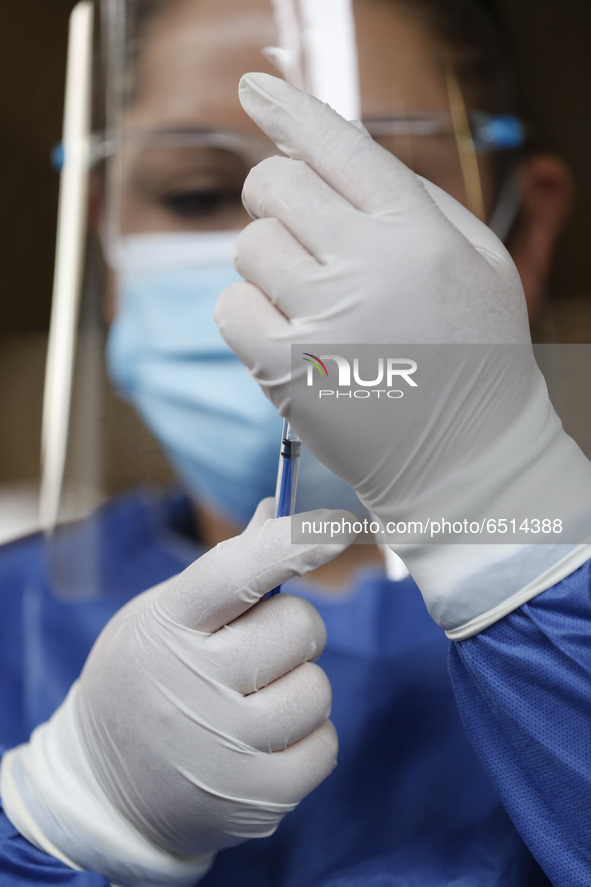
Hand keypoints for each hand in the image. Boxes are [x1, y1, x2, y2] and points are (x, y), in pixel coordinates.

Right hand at [0, 500, 355, 886]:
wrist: (107, 791)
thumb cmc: (144, 680)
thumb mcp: (162, 616)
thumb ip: (225, 570)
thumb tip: (277, 512)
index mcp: (166, 625)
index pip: (237, 571)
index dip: (293, 542)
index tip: (336, 525)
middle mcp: (191, 684)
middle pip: (299, 626)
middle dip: (293, 629)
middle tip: (258, 648)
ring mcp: (224, 747)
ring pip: (317, 688)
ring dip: (298, 687)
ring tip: (255, 701)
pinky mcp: (256, 798)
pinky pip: (325, 745)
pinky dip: (307, 738)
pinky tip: (266, 741)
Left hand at [216, 73, 590, 639]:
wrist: (465, 459)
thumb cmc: (473, 356)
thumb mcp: (478, 261)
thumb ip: (414, 200)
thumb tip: (334, 159)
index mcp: (418, 233)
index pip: (338, 146)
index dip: (288, 110)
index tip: (254, 89)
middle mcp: (368, 267)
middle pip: (274, 186)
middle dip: (277, 197)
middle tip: (302, 230)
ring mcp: (322, 322)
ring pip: (248, 246)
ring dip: (270, 262)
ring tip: (313, 299)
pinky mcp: (285, 372)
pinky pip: (230, 307)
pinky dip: (250, 313)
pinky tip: (289, 333)